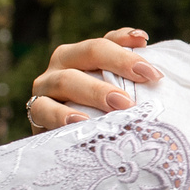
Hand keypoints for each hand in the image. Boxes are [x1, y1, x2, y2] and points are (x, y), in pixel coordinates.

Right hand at [27, 28, 157, 129]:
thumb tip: (148, 51)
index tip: (153, 59)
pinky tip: (81, 122)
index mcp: (84, 55)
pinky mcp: (35, 111)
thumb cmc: (101, 117)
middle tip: (148, 78)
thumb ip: (132, 76)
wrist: (70, 148)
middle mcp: (63, 64)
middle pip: (90, 51)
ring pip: (66, 79)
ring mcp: (46, 86)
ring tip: (121, 104)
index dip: (131, 46)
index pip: (109, 41)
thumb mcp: (119, 96)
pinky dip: (62, 115)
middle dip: (120, 62)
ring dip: (96, 91)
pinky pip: (44, 109)